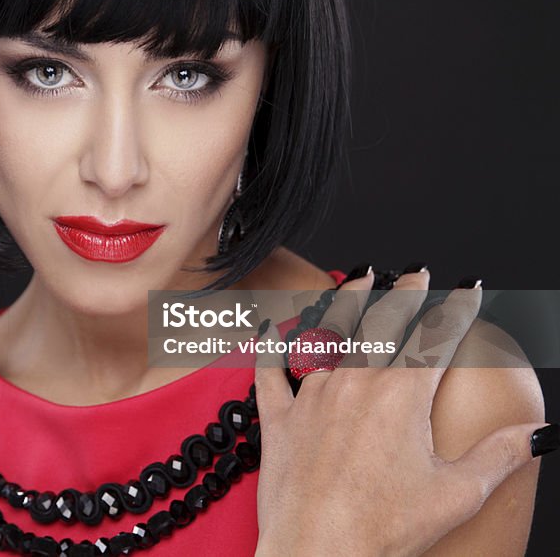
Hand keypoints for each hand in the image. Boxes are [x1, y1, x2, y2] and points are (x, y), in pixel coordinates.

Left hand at [253, 269, 552, 555]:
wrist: (316, 548)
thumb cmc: (384, 527)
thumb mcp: (457, 493)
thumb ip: (499, 456)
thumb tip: (537, 433)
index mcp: (402, 396)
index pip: (436, 337)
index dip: (456, 308)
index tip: (468, 287)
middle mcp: (355, 383)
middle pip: (382, 322)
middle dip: (403, 293)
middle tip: (414, 272)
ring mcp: (312, 396)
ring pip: (330, 333)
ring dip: (347, 301)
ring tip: (358, 278)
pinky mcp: (278, 417)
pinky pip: (268, 371)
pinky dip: (269, 347)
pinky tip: (269, 328)